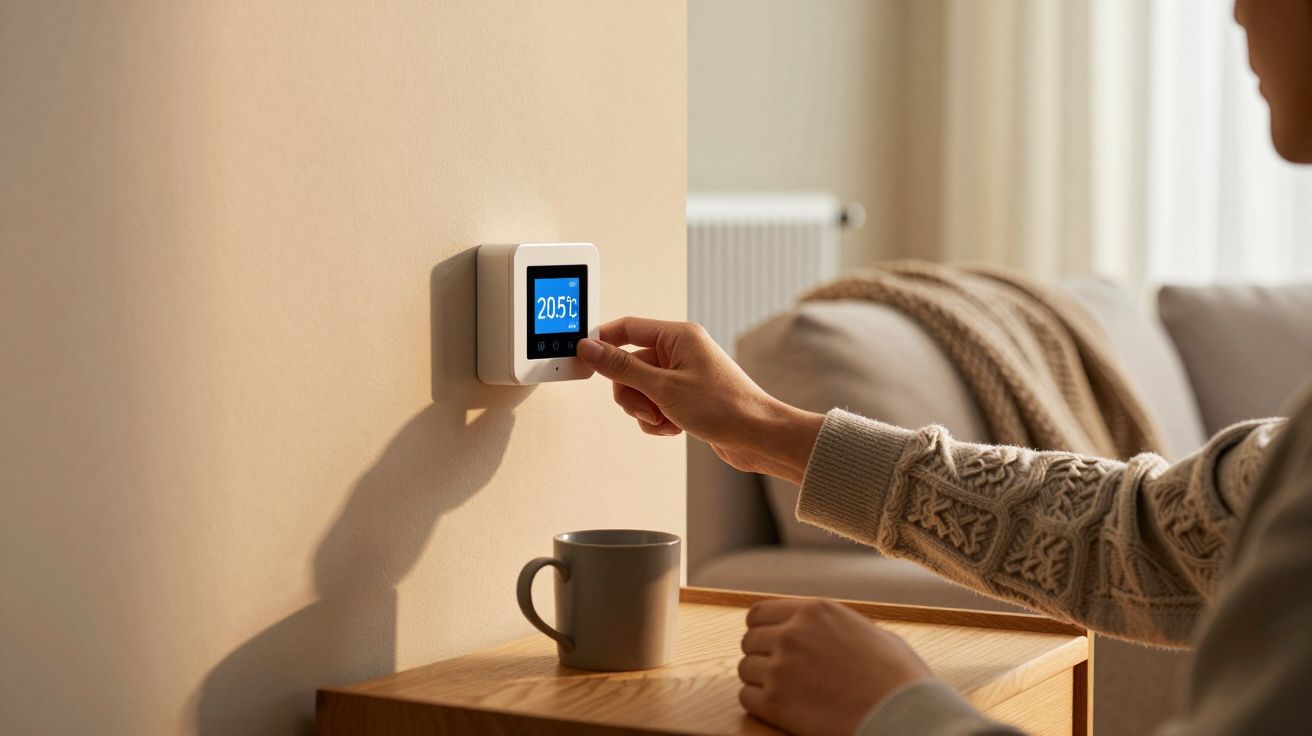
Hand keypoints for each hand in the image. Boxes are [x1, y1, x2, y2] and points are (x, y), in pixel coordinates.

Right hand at [577, 317, 824, 483]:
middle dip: (632, 393)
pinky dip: (658, 420)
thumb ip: (622, 368)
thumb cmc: (723, 407)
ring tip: (665, 421)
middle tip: (647, 409)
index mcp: (678, 336)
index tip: (585, 359)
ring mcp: (683, 376)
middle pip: (630, 365)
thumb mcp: (663, 387)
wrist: (758, 437)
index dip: (604, 342)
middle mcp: (681, 352)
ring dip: (645, 410)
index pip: (628, 328)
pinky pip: (654, 405)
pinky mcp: (686, 398)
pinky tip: (675, 428)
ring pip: (640, 389)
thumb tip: (590, 348)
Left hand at [738, 598, 932, 735]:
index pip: (759, 613)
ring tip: (784, 690)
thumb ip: (835, 626)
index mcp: (814, 611)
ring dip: (760, 679)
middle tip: (779, 671)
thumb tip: (824, 630)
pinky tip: (779, 707)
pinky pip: (746, 697)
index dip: (762, 629)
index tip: (769, 642)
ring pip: (745, 668)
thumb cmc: (897, 676)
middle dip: (761, 655)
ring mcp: (780, 668)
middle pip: (749, 641)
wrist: (903, 713)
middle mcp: (791, 634)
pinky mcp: (775, 703)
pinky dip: (758, 703)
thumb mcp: (868, 631)